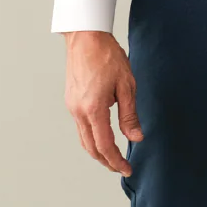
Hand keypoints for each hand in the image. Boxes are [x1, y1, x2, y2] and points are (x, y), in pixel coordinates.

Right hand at [62, 30, 143, 175]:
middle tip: (120, 168)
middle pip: (91, 147)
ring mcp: (72, 106)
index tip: (127, 169)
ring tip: (112, 157)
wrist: (86, 37)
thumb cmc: (107, 56)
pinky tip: (102, 136)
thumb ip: (130, 115)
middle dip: (106, 161)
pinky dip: (91, 138)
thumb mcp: (126, 85)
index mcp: (93, 109)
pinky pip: (80, 127)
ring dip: (97, 152)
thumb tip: (136, 137)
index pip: (105, 145)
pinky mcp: (71, 100)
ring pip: (83, 139)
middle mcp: (79, 111)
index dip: (116, 161)